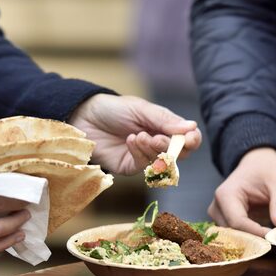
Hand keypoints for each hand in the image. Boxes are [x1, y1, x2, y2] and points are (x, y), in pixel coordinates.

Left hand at [68, 94, 201, 174]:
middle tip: (158, 138)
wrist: (84, 117)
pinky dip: (140, 153)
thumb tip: (192, 127)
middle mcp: (158, 142)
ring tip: (138, 136)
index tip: (190, 138)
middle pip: (179, 154)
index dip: (192, 140)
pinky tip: (131, 140)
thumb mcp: (141, 109)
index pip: (187, 138)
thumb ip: (165, 120)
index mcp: (164, 126)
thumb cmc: (113, 109)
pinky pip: (143, 166)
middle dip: (172, 148)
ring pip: (162, 162)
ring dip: (153, 150)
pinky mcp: (130, 166)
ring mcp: (145, 156)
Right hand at [208, 148, 275, 235]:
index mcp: (226, 195)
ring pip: (235, 239)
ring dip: (255, 241)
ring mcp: (219, 217)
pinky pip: (238, 237)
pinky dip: (254, 239)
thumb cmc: (267, 169)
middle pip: (234, 234)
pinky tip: (269, 237)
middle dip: (257, 240)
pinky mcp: (226, 223)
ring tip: (275, 238)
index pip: (238, 223)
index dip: (257, 233)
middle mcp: (217, 208)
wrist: (258, 164)